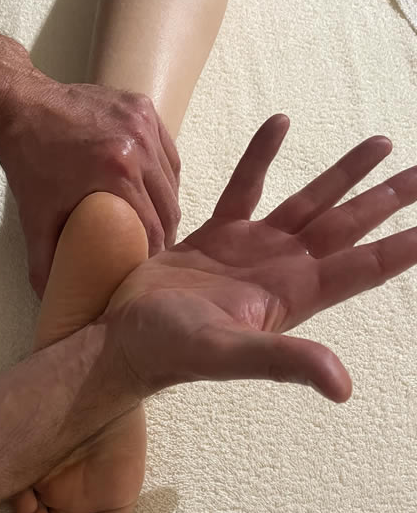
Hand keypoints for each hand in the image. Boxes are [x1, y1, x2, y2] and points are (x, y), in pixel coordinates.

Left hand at [0, 68, 179, 295]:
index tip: (146, 269)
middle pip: (169, 206)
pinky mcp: (144, 108)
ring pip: (173, 179)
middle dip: (165, 233)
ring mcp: (144, 122)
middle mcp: (138, 145)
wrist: (20, 106)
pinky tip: (153, 192)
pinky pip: (167, 153)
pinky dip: (164, 176)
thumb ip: (44, 263)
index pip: (153, 228)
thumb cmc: (29, 163)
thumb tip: (50, 302)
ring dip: (167, 205)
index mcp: (117, 173)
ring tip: (155, 224)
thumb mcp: (34, 219)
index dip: (153, 254)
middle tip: (152, 250)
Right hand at [105, 115, 416, 401]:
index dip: (402, 246)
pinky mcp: (218, 235)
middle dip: (387, 201)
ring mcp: (252, 249)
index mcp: (293, 293)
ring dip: (344, 175)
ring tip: (381, 143)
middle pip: (348, 228)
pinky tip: (280, 125)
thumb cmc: (171, 350)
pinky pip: (248, 187)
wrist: (124, 336)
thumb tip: (342, 387)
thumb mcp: (228, 354)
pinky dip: (263, 157)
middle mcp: (282, 268)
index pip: (363, 267)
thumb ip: (283, 361)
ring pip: (309, 203)